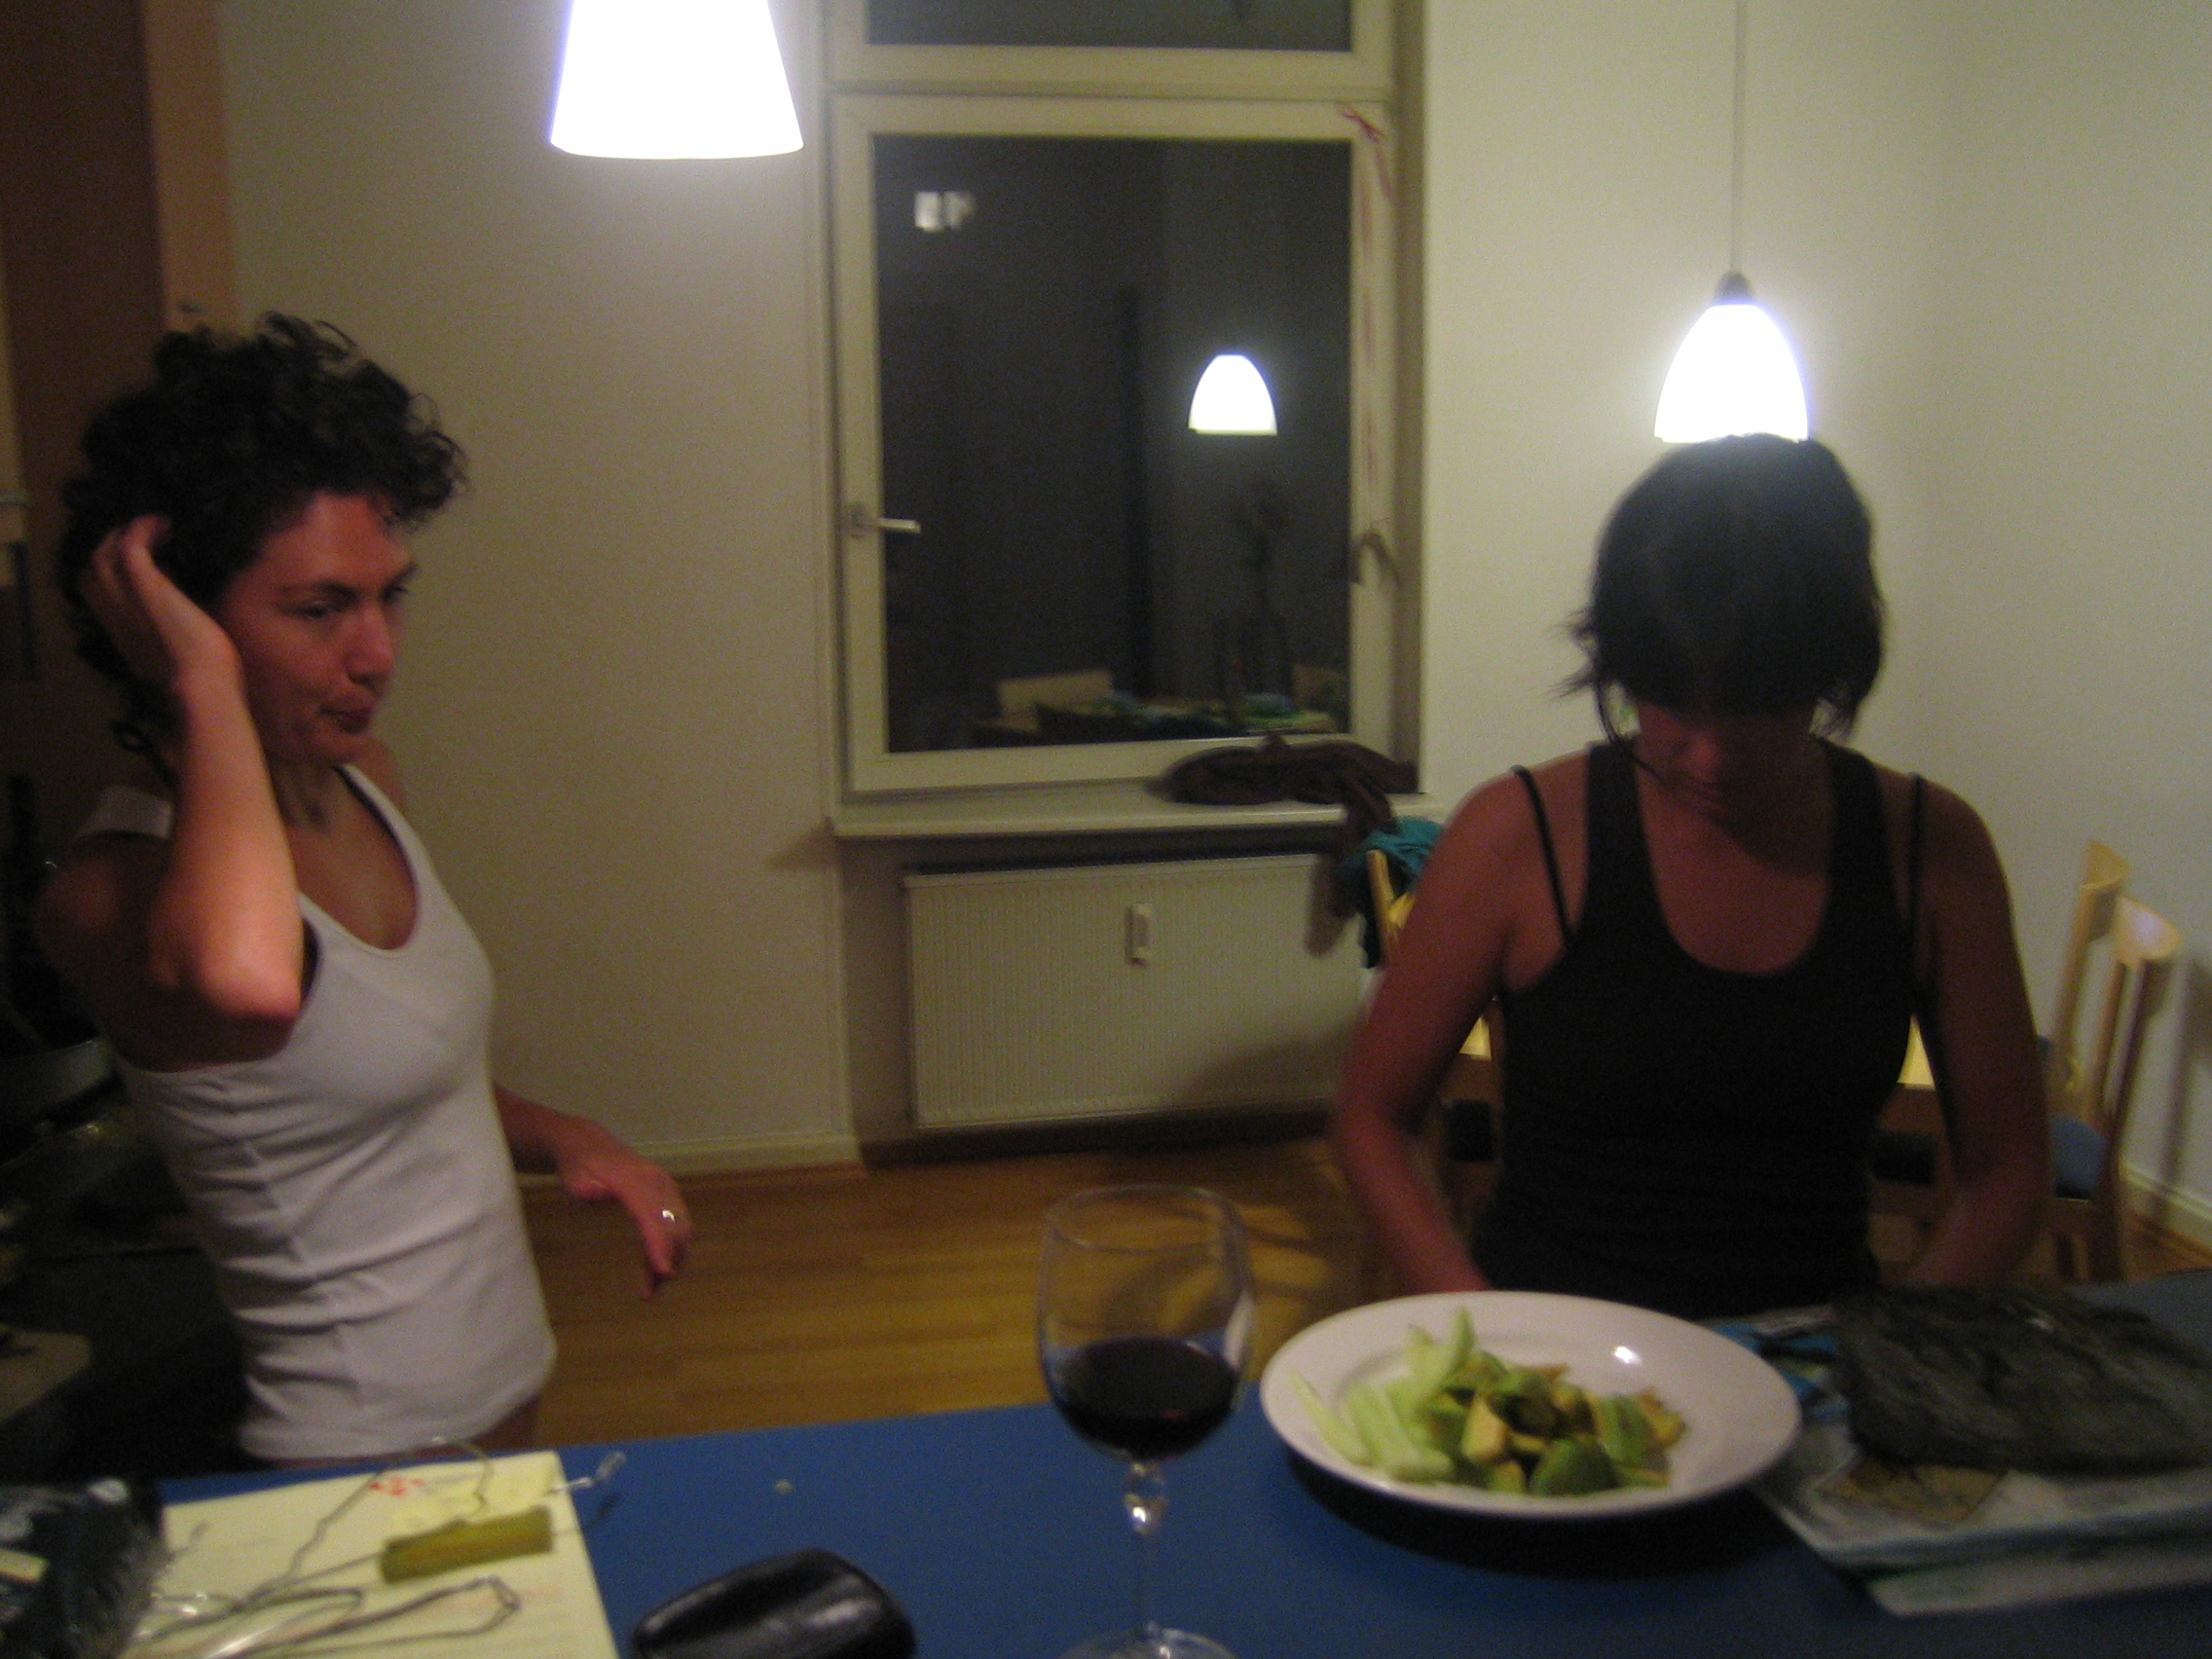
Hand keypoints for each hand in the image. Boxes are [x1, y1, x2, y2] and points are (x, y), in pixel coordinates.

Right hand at [78, 516, 241, 696]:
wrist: (199, 687)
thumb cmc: (201, 679)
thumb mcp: (176, 657)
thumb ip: (170, 638)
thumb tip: (185, 618)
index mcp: (121, 635)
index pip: (98, 595)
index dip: (114, 574)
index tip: (146, 564)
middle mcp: (113, 616)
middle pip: (91, 571)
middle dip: (112, 547)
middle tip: (142, 535)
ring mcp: (124, 599)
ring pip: (102, 555)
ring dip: (126, 534)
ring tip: (154, 526)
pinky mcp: (144, 585)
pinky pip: (130, 545)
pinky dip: (143, 529)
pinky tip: (165, 524)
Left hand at [554, 1127, 692, 1297]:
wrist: (591, 1146)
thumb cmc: (580, 1166)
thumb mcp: (574, 1175)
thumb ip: (584, 1186)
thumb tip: (593, 1193)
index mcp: (636, 1180)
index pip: (653, 1215)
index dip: (659, 1243)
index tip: (663, 1271)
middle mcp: (658, 1184)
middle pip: (675, 1226)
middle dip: (668, 1259)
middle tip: (649, 1291)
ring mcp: (666, 1190)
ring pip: (680, 1230)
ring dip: (671, 1259)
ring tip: (650, 1289)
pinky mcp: (667, 1198)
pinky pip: (676, 1228)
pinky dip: (669, 1251)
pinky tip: (653, 1273)